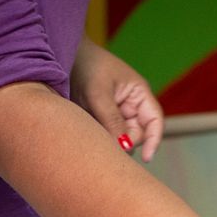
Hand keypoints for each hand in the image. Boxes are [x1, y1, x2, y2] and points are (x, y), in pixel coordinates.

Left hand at [71, 38, 163, 161]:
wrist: (62, 58)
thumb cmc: (85, 67)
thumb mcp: (98, 94)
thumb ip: (112, 121)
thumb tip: (125, 147)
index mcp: (139, 94)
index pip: (154, 122)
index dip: (154, 141)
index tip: (147, 158)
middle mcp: (131, 106)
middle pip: (137, 135)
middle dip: (125, 142)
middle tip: (105, 143)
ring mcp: (117, 114)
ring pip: (121, 139)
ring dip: (111, 142)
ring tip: (93, 134)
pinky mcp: (102, 120)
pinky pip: (106, 137)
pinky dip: (100, 139)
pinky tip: (88, 135)